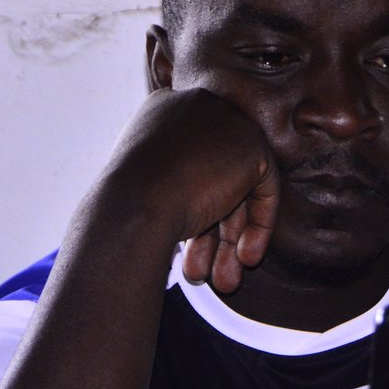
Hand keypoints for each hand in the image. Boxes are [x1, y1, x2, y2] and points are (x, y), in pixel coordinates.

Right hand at [100, 87, 279, 292]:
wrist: (134, 204)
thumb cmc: (123, 205)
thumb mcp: (140, 186)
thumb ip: (169, 185)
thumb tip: (192, 216)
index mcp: (162, 110)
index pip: (190, 160)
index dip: (192, 207)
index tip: (187, 247)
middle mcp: (195, 106)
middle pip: (215, 174)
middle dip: (212, 231)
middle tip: (204, 273)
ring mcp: (227, 121)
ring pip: (237, 187)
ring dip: (230, 239)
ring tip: (224, 281)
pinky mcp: (252, 145)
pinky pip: (264, 188)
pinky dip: (258, 225)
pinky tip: (244, 258)